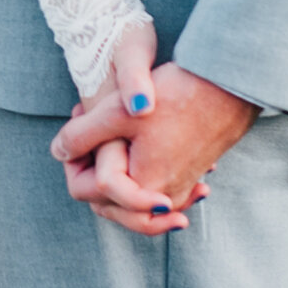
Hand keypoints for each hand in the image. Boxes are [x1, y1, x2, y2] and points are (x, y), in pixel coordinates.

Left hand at [53, 60, 257, 236]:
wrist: (229, 87)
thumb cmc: (176, 96)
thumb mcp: (117, 112)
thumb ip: (80, 136)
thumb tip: (57, 152)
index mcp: (139, 189)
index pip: (84, 190)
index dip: (72, 157)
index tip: (80, 121)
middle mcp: (160, 199)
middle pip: (107, 201)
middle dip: (92, 168)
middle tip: (90, 127)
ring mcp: (180, 191)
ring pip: (130, 197)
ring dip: (114, 171)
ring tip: (111, 133)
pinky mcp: (192, 177)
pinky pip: (155, 189)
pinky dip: (139, 173)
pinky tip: (134, 145)